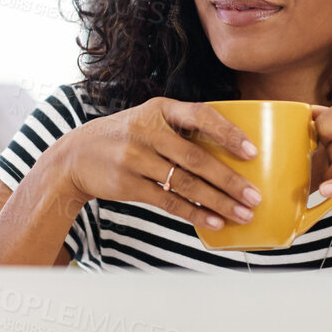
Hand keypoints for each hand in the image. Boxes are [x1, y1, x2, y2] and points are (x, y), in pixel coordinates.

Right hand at [55, 97, 264, 231]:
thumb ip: (182, 130)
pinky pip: (168, 202)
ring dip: (218, 202)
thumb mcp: (150, 120)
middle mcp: (147, 131)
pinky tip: (215, 222)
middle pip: (196, 158)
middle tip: (255, 196)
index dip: (228, 133)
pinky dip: (194, 214)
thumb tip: (232, 154)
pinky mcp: (128, 185)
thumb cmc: (127, 137)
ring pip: (186, 184)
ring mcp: (135, 159)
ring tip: (243, 214)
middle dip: (230, 180)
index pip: (201, 116)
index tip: (252, 152)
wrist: (76, 156)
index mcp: (160, 109)